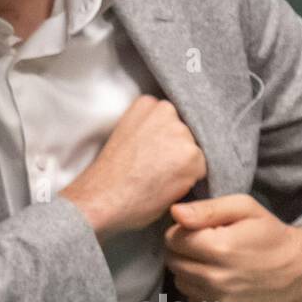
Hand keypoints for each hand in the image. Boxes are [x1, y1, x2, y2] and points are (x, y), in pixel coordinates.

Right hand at [60, 95, 206, 239]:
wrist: (101, 197)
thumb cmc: (110, 174)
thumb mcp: (127, 134)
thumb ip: (150, 128)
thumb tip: (171, 140)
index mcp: (148, 103)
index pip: (173, 120)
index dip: (164, 141)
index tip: (149, 154)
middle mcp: (167, 110)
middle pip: (187, 133)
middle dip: (176, 152)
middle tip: (154, 170)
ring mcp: (180, 132)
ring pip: (195, 152)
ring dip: (184, 167)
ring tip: (158, 180)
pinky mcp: (191, 155)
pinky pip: (201, 171)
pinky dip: (188, 183)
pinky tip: (165, 187)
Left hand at [164, 194, 301, 301]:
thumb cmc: (271, 235)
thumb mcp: (245, 208)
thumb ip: (207, 209)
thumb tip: (175, 212)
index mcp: (220, 248)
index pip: (172, 239)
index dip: (182, 231)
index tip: (200, 231)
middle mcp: (217, 281)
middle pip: (173, 262)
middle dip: (184, 251)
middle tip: (208, 247)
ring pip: (182, 283)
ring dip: (191, 272)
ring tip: (216, 265)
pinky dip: (202, 293)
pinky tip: (222, 284)